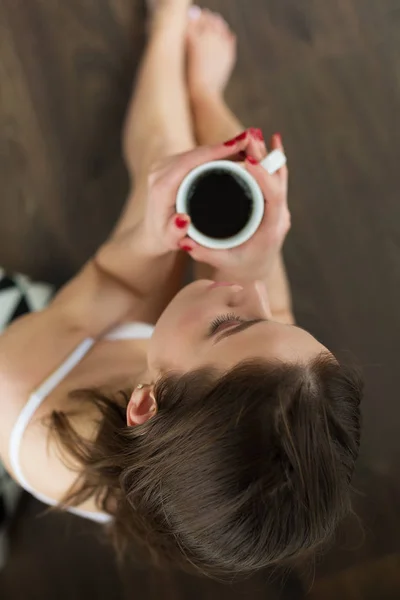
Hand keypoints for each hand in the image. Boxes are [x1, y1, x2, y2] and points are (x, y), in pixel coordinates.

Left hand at [139, 131, 263, 256]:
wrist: (152, 233)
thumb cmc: (164, 238)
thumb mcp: (169, 239)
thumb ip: (174, 232)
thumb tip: (183, 219)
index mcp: (162, 186)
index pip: (190, 162)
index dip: (215, 151)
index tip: (238, 145)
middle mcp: (160, 171)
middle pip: (196, 152)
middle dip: (225, 145)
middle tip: (252, 140)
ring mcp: (164, 165)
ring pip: (197, 151)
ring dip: (222, 146)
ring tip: (249, 143)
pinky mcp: (171, 164)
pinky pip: (196, 154)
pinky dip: (216, 151)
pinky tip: (236, 149)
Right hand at [179, 133, 289, 280]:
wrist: (254, 273)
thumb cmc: (238, 269)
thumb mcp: (220, 263)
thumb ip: (204, 252)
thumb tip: (184, 241)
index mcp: (269, 230)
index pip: (273, 198)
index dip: (264, 177)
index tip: (250, 161)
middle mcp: (279, 217)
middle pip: (278, 181)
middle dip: (264, 158)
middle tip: (250, 137)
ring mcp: (279, 209)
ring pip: (279, 176)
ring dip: (268, 155)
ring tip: (255, 135)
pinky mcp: (274, 204)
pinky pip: (277, 177)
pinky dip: (273, 159)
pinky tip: (271, 141)